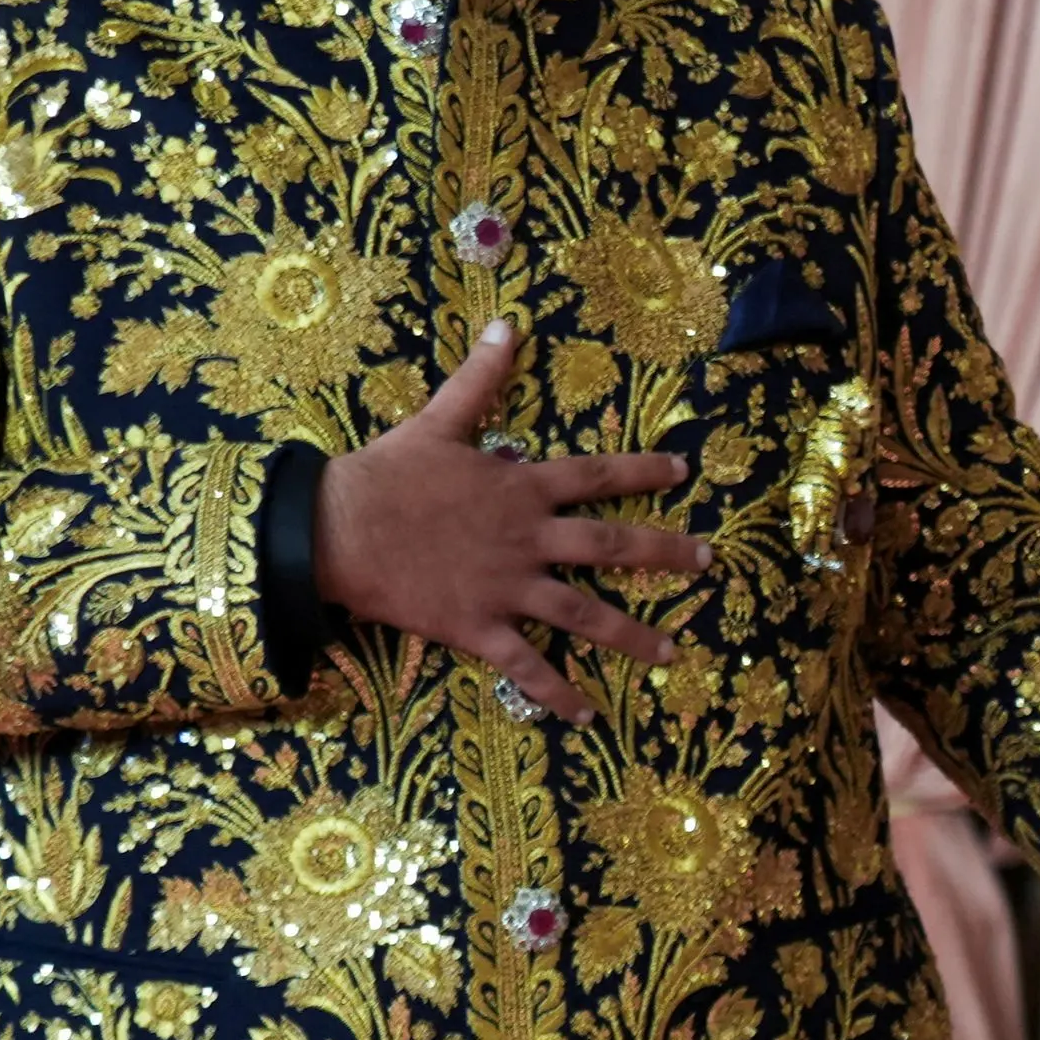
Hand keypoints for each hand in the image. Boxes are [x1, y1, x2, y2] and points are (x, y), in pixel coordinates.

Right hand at [314, 320, 708, 720]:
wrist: (333, 530)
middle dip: (664, 553)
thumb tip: (507, 323)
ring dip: (632, 635)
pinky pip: (527, 667)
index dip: (643, 471)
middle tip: (706, 563)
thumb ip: (480, 378)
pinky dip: (557, 693)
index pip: (597, 476)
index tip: (684, 470)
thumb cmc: (384, 476)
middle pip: (611, 546)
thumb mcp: (437, 421)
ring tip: (672, 653)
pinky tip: (586, 716)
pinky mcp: (479, 628)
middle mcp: (528, 538)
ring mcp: (507, 586)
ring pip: (584, 615)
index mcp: (522, 488)